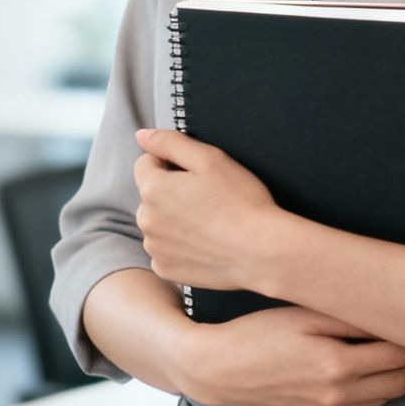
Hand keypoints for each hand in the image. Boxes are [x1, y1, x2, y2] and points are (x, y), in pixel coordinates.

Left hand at [135, 128, 284, 291]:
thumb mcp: (209, 158)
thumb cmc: (241, 202)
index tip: (196, 174)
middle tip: (208, 197)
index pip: (146, 163)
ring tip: (209, 221)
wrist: (261, 251)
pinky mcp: (166, 269)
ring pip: (158, 223)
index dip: (171, 163)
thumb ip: (170, 142)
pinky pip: (165, 249)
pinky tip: (204, 242)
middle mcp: (146, 220)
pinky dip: (179, 245)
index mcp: (153, 189)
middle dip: (172, 192)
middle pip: (152, 195)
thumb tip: (143, 136)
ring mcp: (155, 247)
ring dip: (174, 219)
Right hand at [172, 306, 404, 405]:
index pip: (398, 354)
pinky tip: (362, 374)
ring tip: (391, 356)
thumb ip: (349, 316)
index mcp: (338, 365)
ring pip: (383, 400)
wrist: (219, 370)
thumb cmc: (257, 335)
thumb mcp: (304, 315)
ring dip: (393, 379)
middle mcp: (338, 396)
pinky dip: (369, 394)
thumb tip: (386, 316)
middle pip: (399, 382)